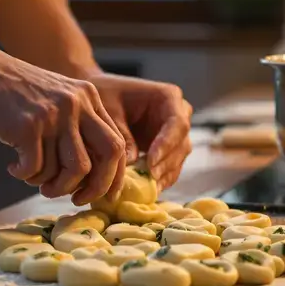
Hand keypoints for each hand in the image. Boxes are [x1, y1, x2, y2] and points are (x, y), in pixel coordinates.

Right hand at [0, 47, 126, 203]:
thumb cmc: (10, 91)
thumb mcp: (55, 98)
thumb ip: (75, 126)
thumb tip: (88, 175)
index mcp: (88, 97)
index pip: (117, 143)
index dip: (114, 175)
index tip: (104, 196)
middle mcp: (77, 104)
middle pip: (106, 157)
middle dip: (94, 187)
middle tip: (75, 199)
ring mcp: (54, 114)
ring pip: (72, 170)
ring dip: (53, 185)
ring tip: (33, 178)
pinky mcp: (27, 126)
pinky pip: (36, 169)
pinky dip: (24, 176)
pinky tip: (13, 166)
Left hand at [87, 73, 192, 188]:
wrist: (102, 96)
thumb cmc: (106, 96)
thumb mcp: (110, 112)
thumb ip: (122, 135)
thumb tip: (132, 162)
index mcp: (168, 97)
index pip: (177, 123)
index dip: (166, 144)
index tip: (150, 161)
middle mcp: (178, 115)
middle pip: (182, 143)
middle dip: (166, 162)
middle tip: (149, 177)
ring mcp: (174, 134)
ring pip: (178, 158)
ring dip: (164, 174)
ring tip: (146, 187)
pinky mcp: (167, 149)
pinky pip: (170, 167)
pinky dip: (160, 179)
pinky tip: (147, 189)